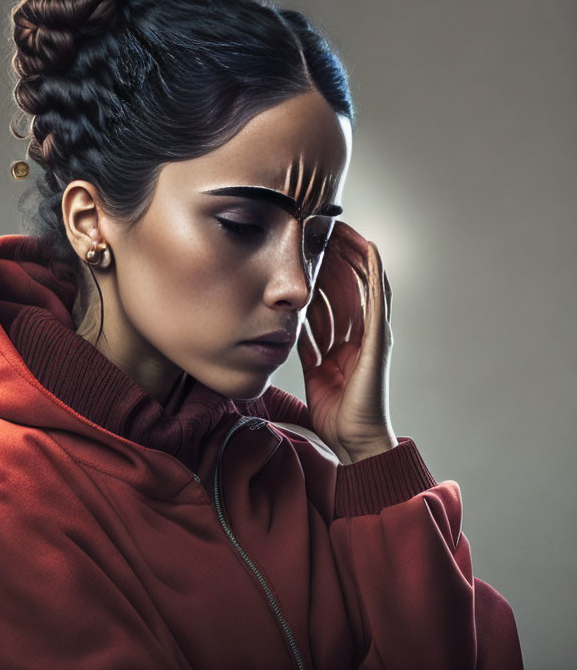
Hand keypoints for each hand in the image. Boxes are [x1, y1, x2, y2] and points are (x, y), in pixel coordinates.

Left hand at [297, 220, 398, 463]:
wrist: (352, 440)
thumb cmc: (334, 412)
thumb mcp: (313, 369)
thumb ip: (306, 347)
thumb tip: (290, 328)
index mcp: (344, 340)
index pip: (333, 298)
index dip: (322, 273)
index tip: (309, 249)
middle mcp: (360, 333)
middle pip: (347, 286)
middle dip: (334, 258)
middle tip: (322, 230)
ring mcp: (372, 333)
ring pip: (362, 284)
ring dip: (352, 255)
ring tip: (341, 229)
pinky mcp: (379, 338)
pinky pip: (377, 300)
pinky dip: (375, 273)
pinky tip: (370, 249)